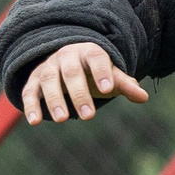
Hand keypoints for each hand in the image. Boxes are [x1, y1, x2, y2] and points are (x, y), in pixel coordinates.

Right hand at [22, 41, 148, 123]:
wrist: (68, 60)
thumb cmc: (94, 71)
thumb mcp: (110, 76)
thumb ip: (124, 84)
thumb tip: (143, 97)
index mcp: (89, 52)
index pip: (96, 57)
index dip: (101, 71)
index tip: (107, 89)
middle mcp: (66, 56)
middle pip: (71, 72)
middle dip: (79, 93)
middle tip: (89, 117)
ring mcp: (48, 67)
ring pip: (49, 80)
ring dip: (54, 100)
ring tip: (62, 120)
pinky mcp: (34, 79)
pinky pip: (30, 91)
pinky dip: (30, 105)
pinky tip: (34, 121)